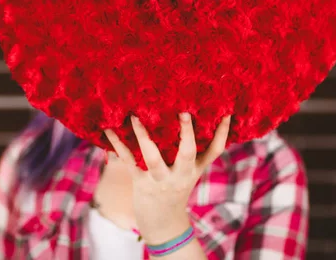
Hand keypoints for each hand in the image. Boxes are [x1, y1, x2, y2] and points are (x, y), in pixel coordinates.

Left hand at [104, 112, 231, 243]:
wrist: (163, 224)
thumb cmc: (176, 188)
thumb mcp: (191, 172)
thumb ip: (194, 151)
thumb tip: (197, 119)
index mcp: (195, 169)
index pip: (214, 150)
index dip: (222, 132)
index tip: (227, 112)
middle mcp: (181, 174)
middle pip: (187, 153)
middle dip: (186, 133)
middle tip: (183, 112)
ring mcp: (161, 180)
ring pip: (153, 157)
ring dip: (144, 136)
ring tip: (135, 116)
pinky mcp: (141, 183)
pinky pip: (129, 161)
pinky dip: (117, 144)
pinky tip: (109, 129)